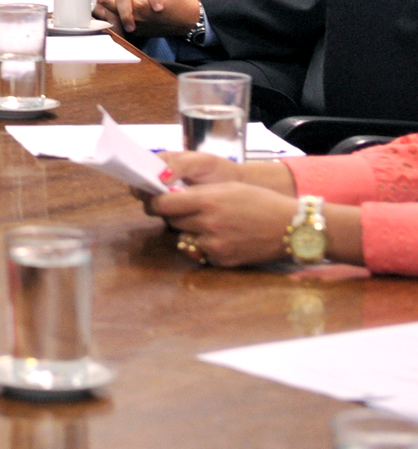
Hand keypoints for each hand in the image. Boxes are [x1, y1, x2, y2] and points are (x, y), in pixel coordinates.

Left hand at [151, 181, 300, 266]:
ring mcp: (214, 244)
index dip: (156, 203)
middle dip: (176, 216)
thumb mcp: (228, 188)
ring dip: (191, 232)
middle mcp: (208, 223)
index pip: (163, 204)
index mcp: (208, 201)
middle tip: (187, 212)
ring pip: (185, 238)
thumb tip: (171, 197)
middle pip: (172, 221)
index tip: (156, 202)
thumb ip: (199, 194)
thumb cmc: (261, 201)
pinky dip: (206, 246)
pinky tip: (224, 238)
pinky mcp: (222, 260)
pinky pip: (201, 252)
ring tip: (211, 225)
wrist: (292, 227)